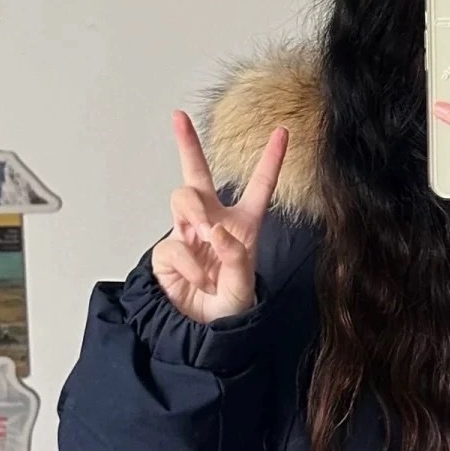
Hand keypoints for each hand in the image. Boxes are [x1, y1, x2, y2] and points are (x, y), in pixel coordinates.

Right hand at [151, 112, 288, 323]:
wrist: (204, 333)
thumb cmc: (231, 308)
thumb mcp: (245, 287)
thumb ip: (236, 258)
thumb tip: (214, 232)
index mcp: (244, 226)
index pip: (259, 187)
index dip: (271, 159)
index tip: (282, 130)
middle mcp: (213, 223)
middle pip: (198, 175)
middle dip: (187, 144)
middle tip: (179, 117)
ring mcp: (188, 234)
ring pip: (182, 197)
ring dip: (194, 212)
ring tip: (204, 237)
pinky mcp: (167, 252)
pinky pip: (174, 244)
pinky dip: (189, 264)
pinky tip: (200, 281)